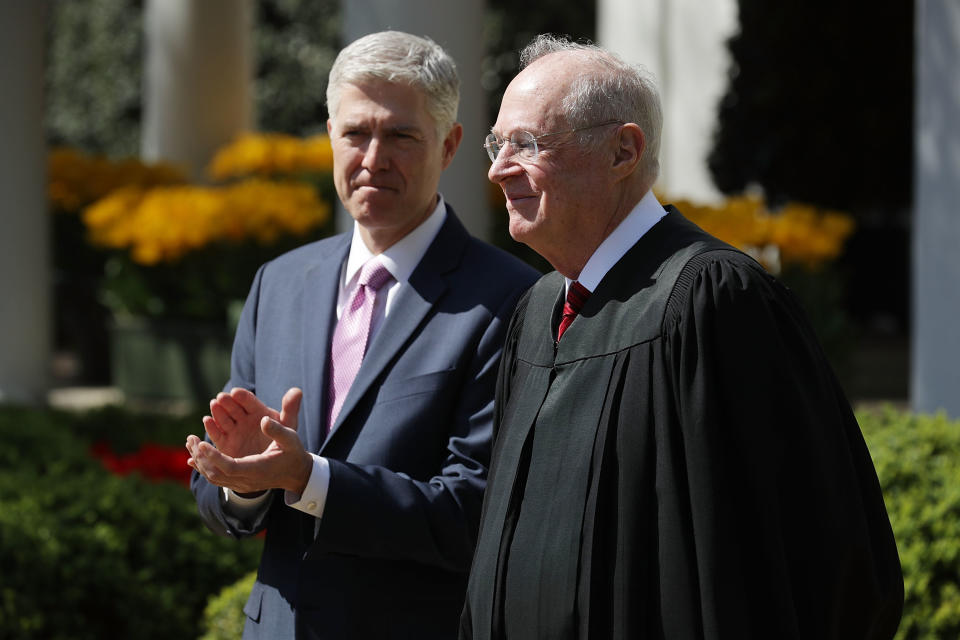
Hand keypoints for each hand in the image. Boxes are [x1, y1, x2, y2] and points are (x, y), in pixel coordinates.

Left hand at [186, 387, 311, 494]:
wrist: (296, 474)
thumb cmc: (293, 453)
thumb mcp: (291, 438)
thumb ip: (278, 430)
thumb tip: (263, 420)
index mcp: (258, 469)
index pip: (230, 467)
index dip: (214, 457)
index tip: (202, 443)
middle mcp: (247, 480)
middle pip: (216, 474)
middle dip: (201, 457)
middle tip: (192, 439)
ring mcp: (242, 484)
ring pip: (214, 478)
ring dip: (199, 461)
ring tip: (190, 442)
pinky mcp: (238, 483)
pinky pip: (216, 479)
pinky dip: (203, 467)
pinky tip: (192, 458)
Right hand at [202, 387, 296, 457]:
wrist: (278, 463)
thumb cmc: (284, 440)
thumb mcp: (289, 425)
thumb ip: (291, 409)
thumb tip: (297, 391)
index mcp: (258, 411)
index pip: (249, 401)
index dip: (242, 397)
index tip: (236, 393)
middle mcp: (244, 418)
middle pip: (233, 408)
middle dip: (226, 402)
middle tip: (221, 397)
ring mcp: (234, 430)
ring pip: (224, 419)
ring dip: (217, 412)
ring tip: (214, 405)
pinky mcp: (226, 443)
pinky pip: (218, 434)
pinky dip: (212, 427)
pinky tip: (207, 420)